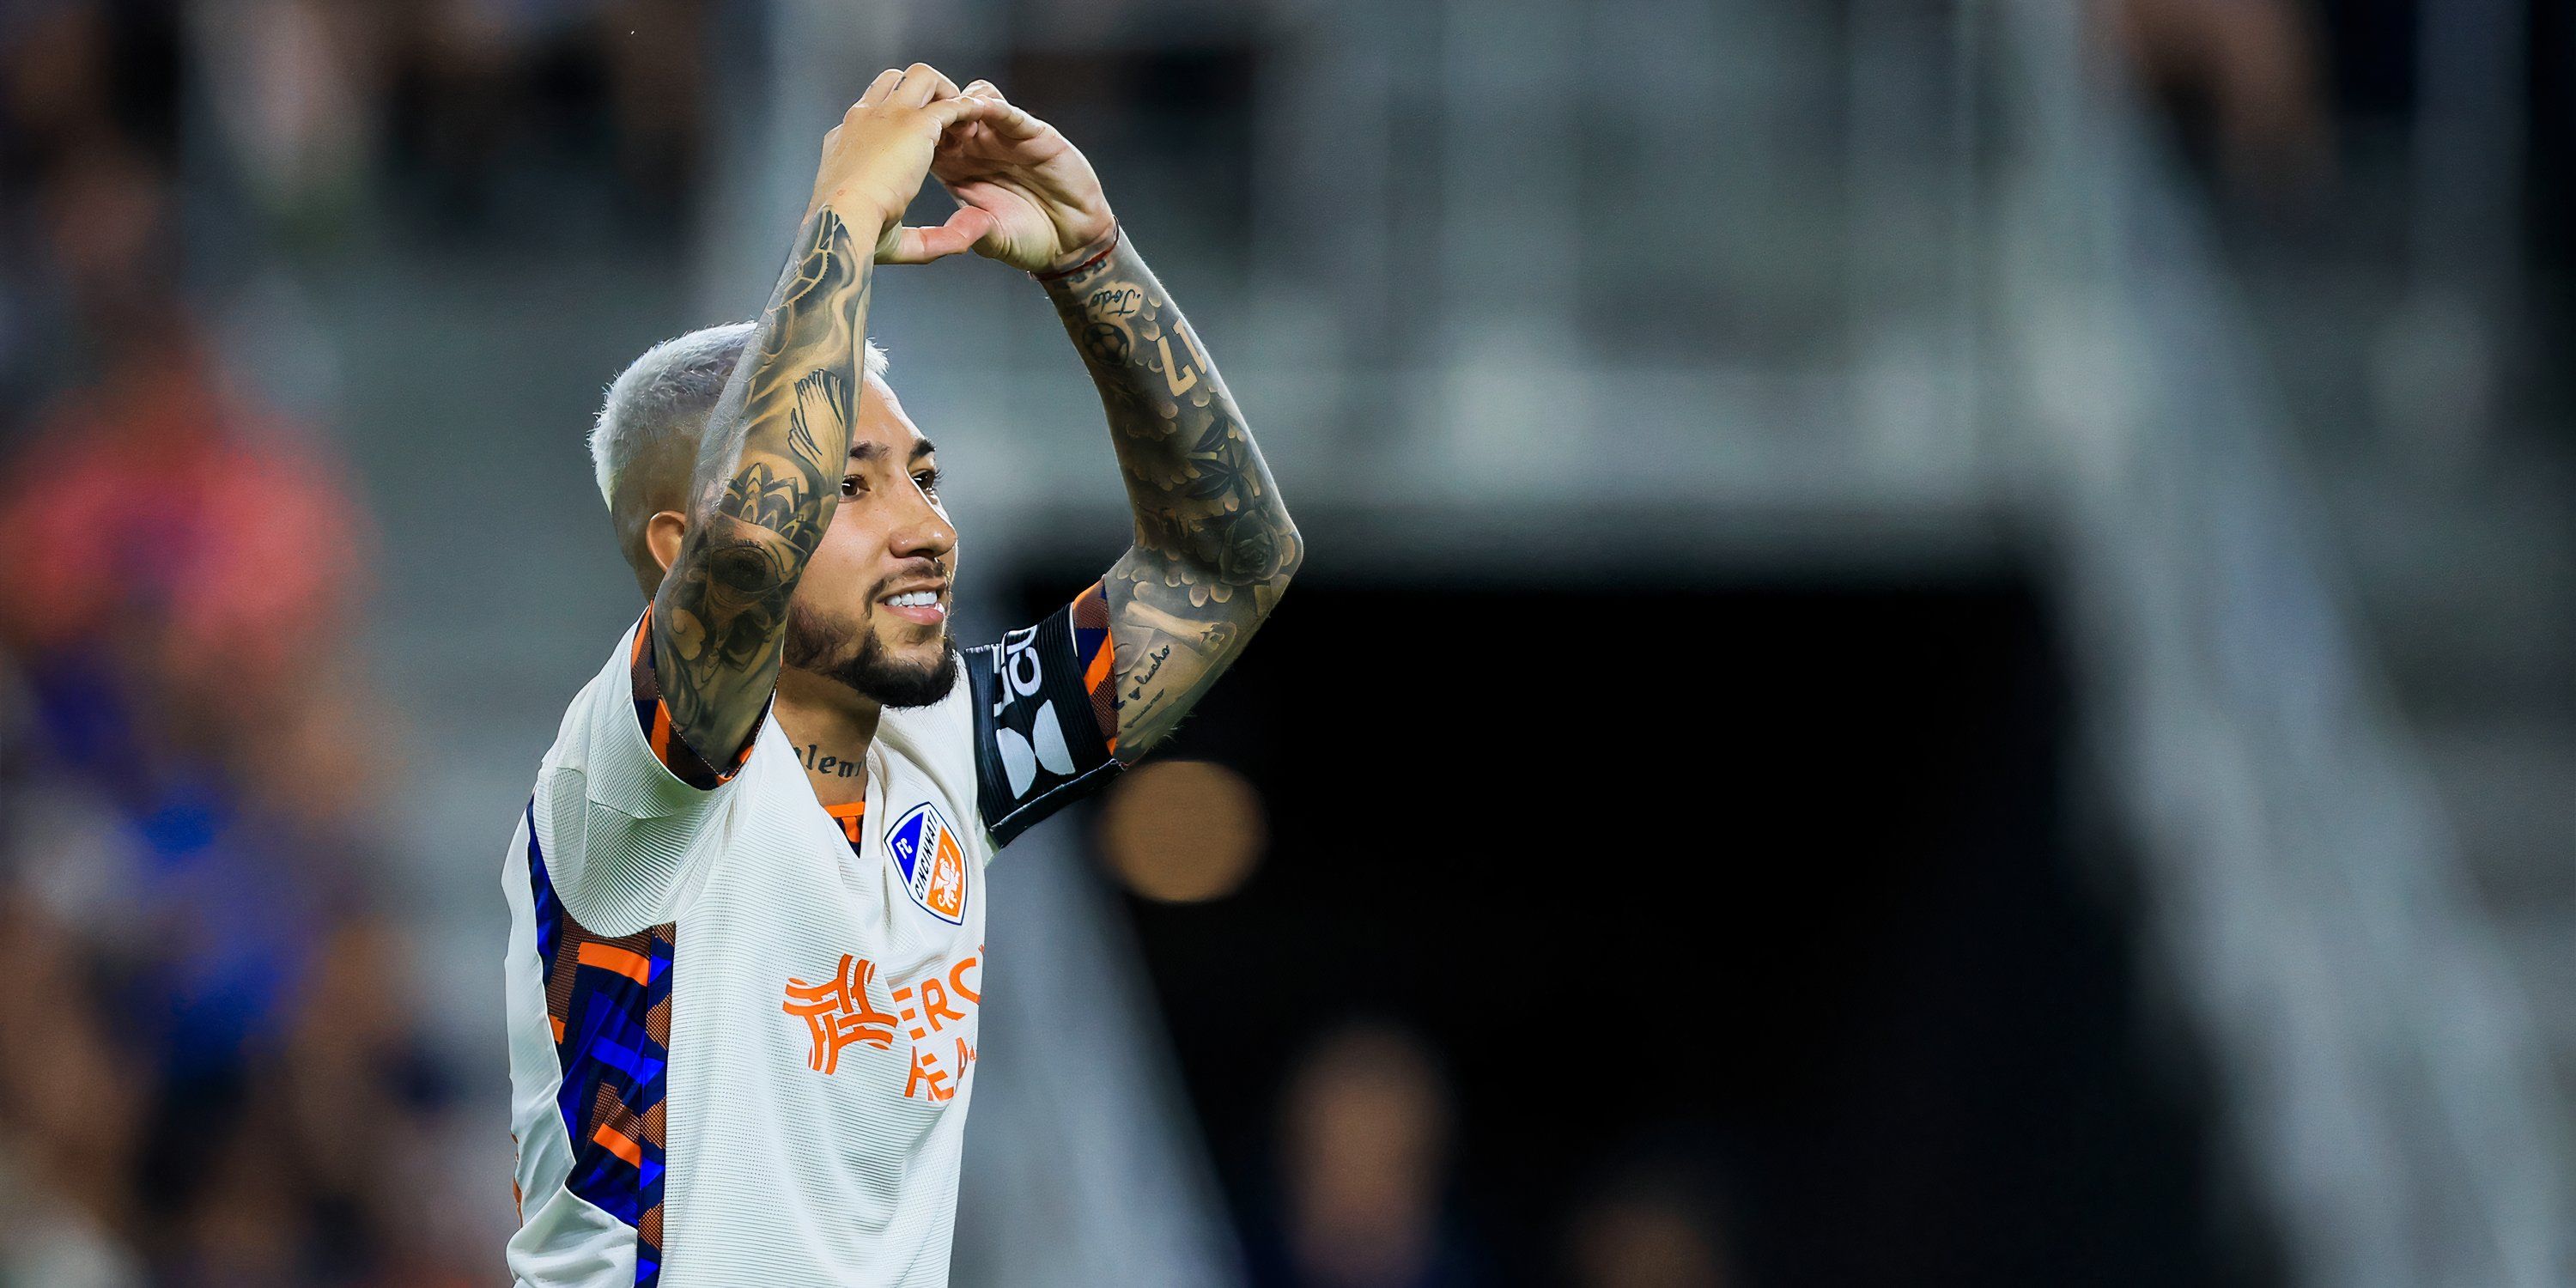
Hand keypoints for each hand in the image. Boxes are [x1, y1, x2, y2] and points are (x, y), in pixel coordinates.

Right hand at [808, 64, 1002, 263]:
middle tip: (947, 126)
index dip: (898, 123)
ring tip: (963, 122)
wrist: (842, 221)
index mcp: (846, 142)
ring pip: (921, 76)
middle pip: (894, 80)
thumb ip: (929, 238)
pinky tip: (981, 121)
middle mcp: (863, 119)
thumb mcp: (891, 236)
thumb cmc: (856, 236)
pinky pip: (948, 103)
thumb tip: (962, 242)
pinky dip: (967, 108)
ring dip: (946, 93)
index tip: (920, 148)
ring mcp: (887, 116)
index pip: (872, 112)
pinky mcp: (913, 124)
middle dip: (925, 94)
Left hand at [928, 81, 1117, 273]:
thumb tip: (948, 234)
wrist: (1072, 242)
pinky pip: (1010, 112)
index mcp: (955, 168)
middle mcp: (977, 147)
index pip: (925, 137)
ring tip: (957, 122)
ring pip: (976, 97)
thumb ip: (970, 231)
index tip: (900, 139)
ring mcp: (1003, 138)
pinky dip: (996, 106)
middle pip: (945, 109)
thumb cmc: (1029, 240)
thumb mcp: (992, 240)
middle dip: (934, 109)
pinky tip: (984, 109)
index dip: (913, 132)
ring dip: (963, 104)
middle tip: (926, 122)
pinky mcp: (1033, 134)